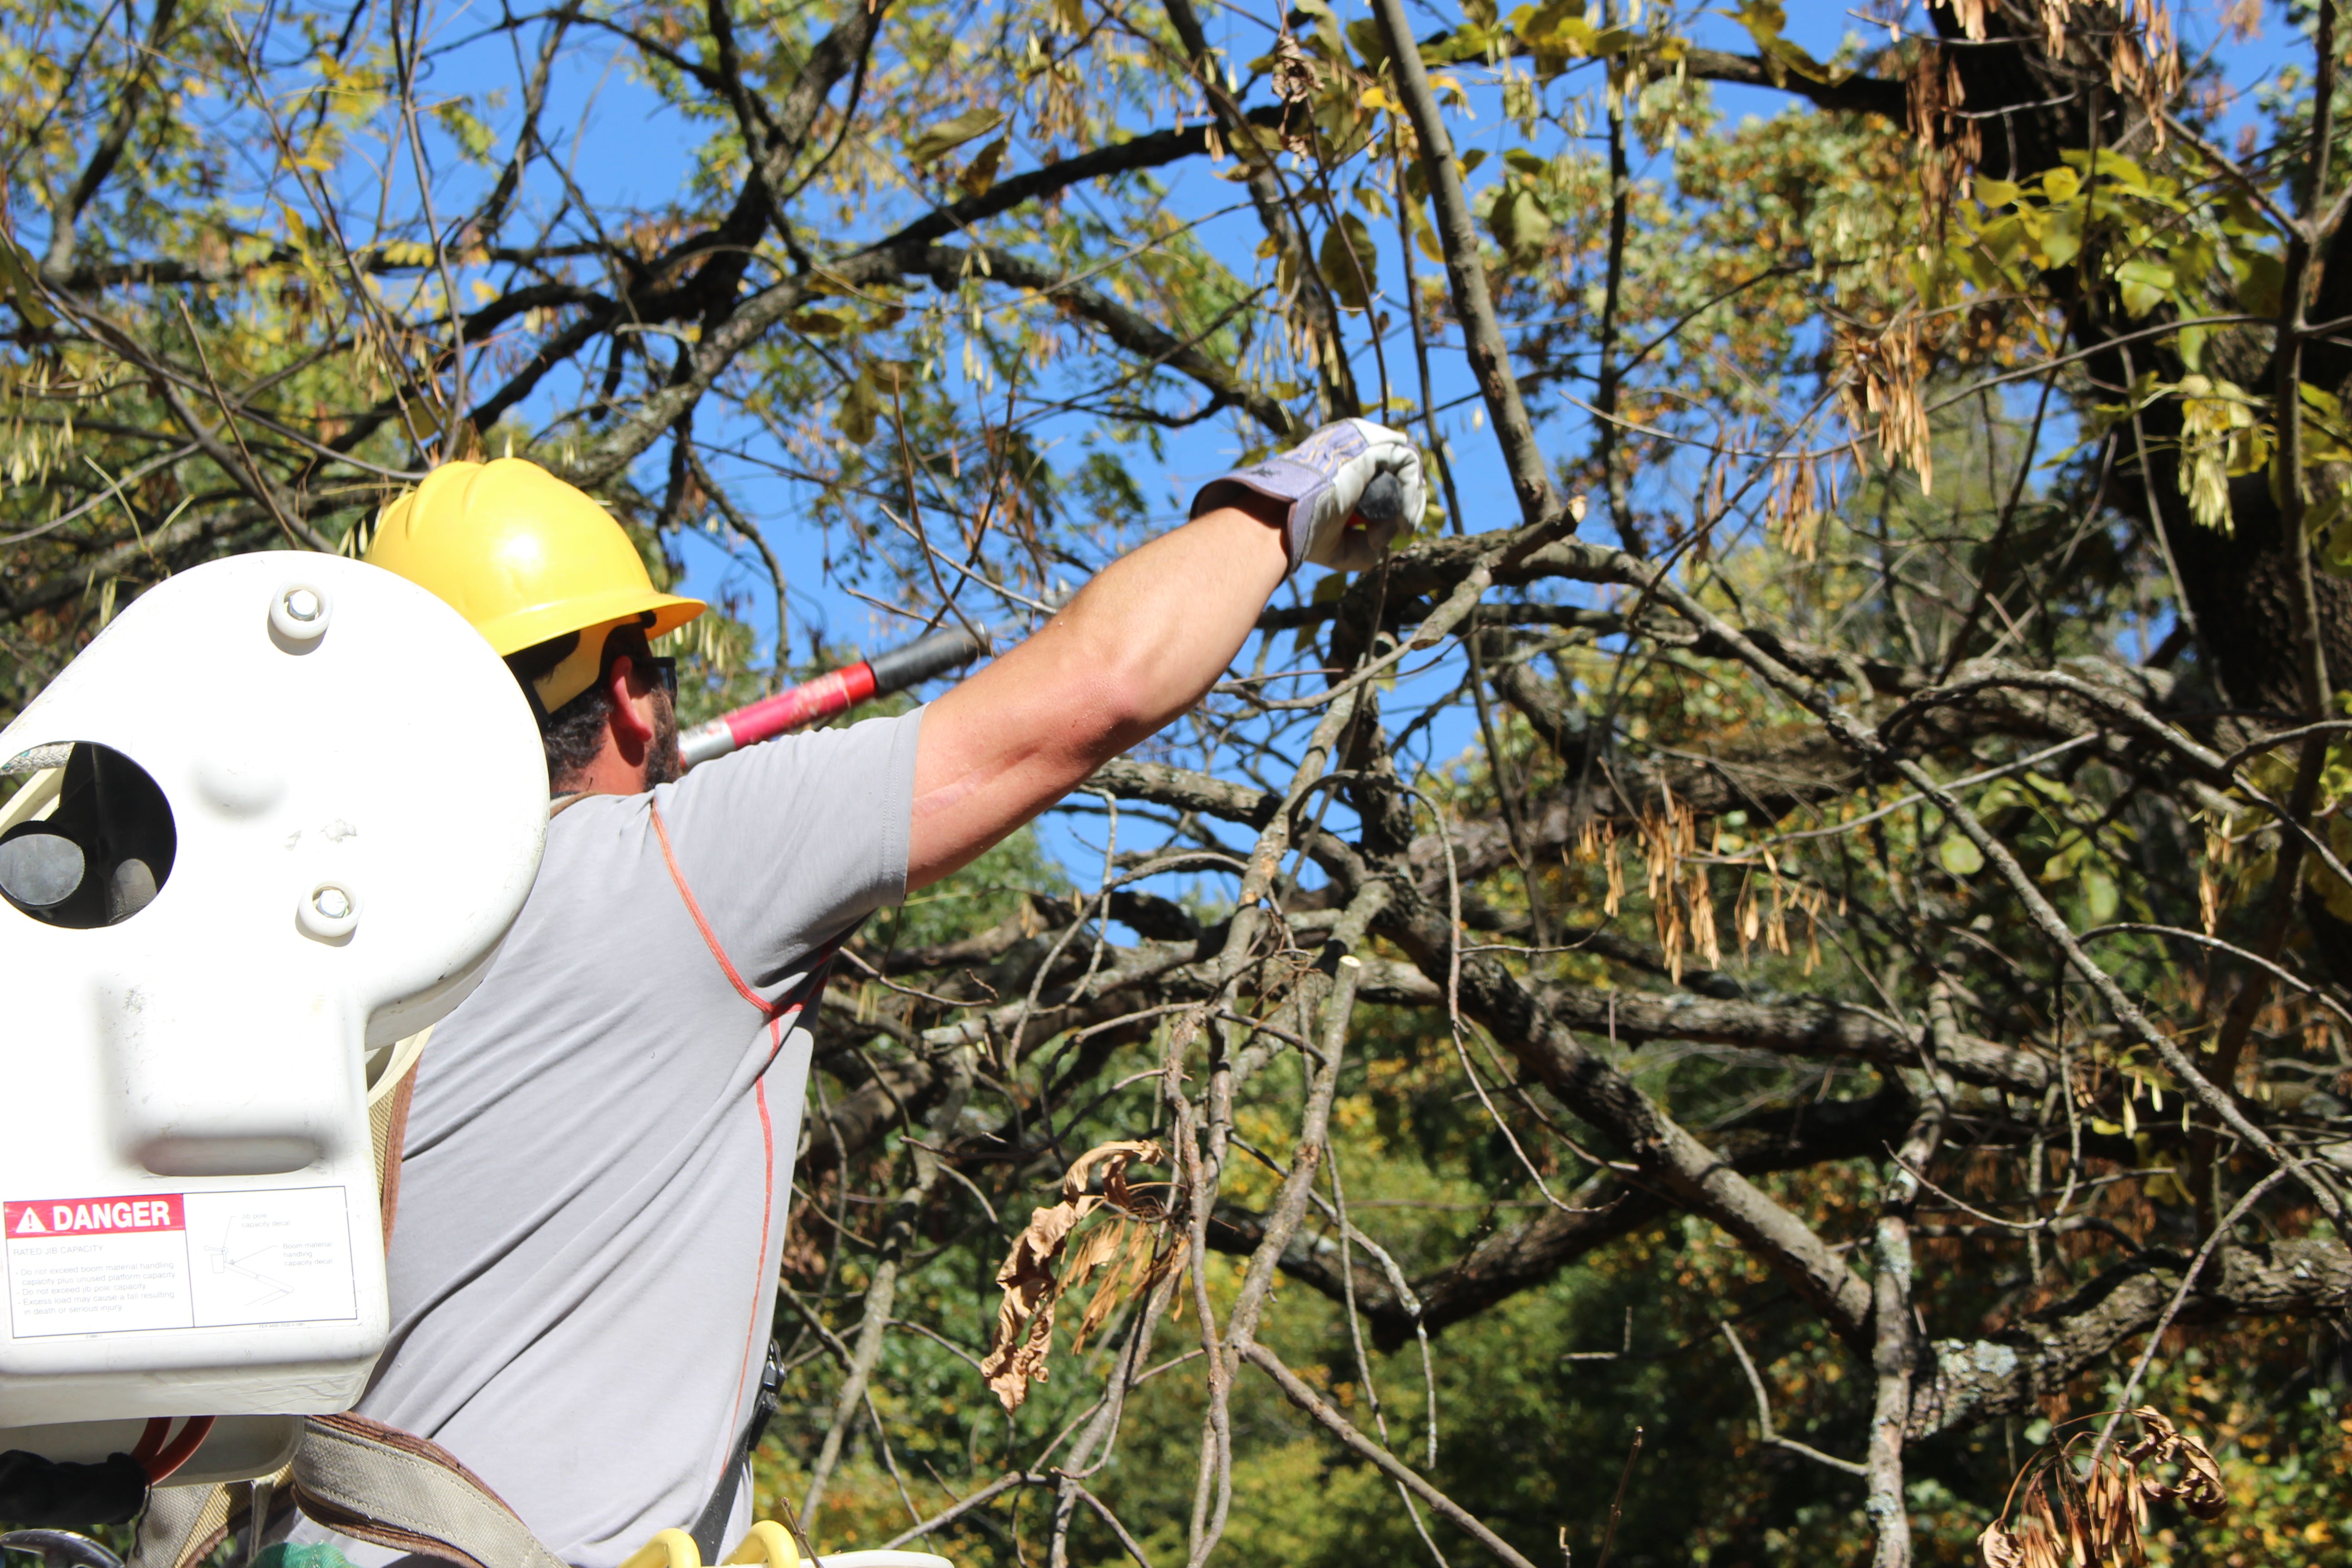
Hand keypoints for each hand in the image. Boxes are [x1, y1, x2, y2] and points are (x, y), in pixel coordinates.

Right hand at [1191, 418, 1426, 571]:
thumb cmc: (1305, 532)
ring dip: (1409, 502)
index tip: (1389, 534)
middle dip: (1406, 503)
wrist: (1285, 517)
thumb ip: (1363, 547)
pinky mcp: (1369, 444)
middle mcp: (1350, 448)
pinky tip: (1402, 520)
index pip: (1381, 476)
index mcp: (1339, 465)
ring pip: (1404, 466)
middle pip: (1396, 470)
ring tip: (1397, 528)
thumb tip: (1379, 548)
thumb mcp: (1340, 547)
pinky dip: (1411, 493)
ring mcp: (1359, 442)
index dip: (1394, 504)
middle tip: (1404, 530)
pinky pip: (1407, 462)